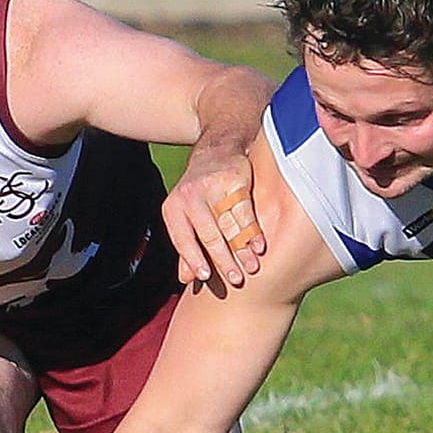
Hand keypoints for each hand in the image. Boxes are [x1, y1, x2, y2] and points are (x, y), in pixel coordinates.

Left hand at [162, 141, 263, 288]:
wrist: (216, 152)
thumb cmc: (199, 193)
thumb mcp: (185, 216)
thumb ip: (187, 246)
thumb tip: (186, 278)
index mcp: (173, 208)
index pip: (182, 238)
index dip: (194, 258)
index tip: (206, 276)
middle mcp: (190, 196)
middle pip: (209, 234)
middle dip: (224, 259)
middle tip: (236, 279)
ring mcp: (213, 187)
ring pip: (230, 225)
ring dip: (242, 249)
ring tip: (252, 268)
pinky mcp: (235, 180)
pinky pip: (245, 211)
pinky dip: (253, 231)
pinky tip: (259, 246)